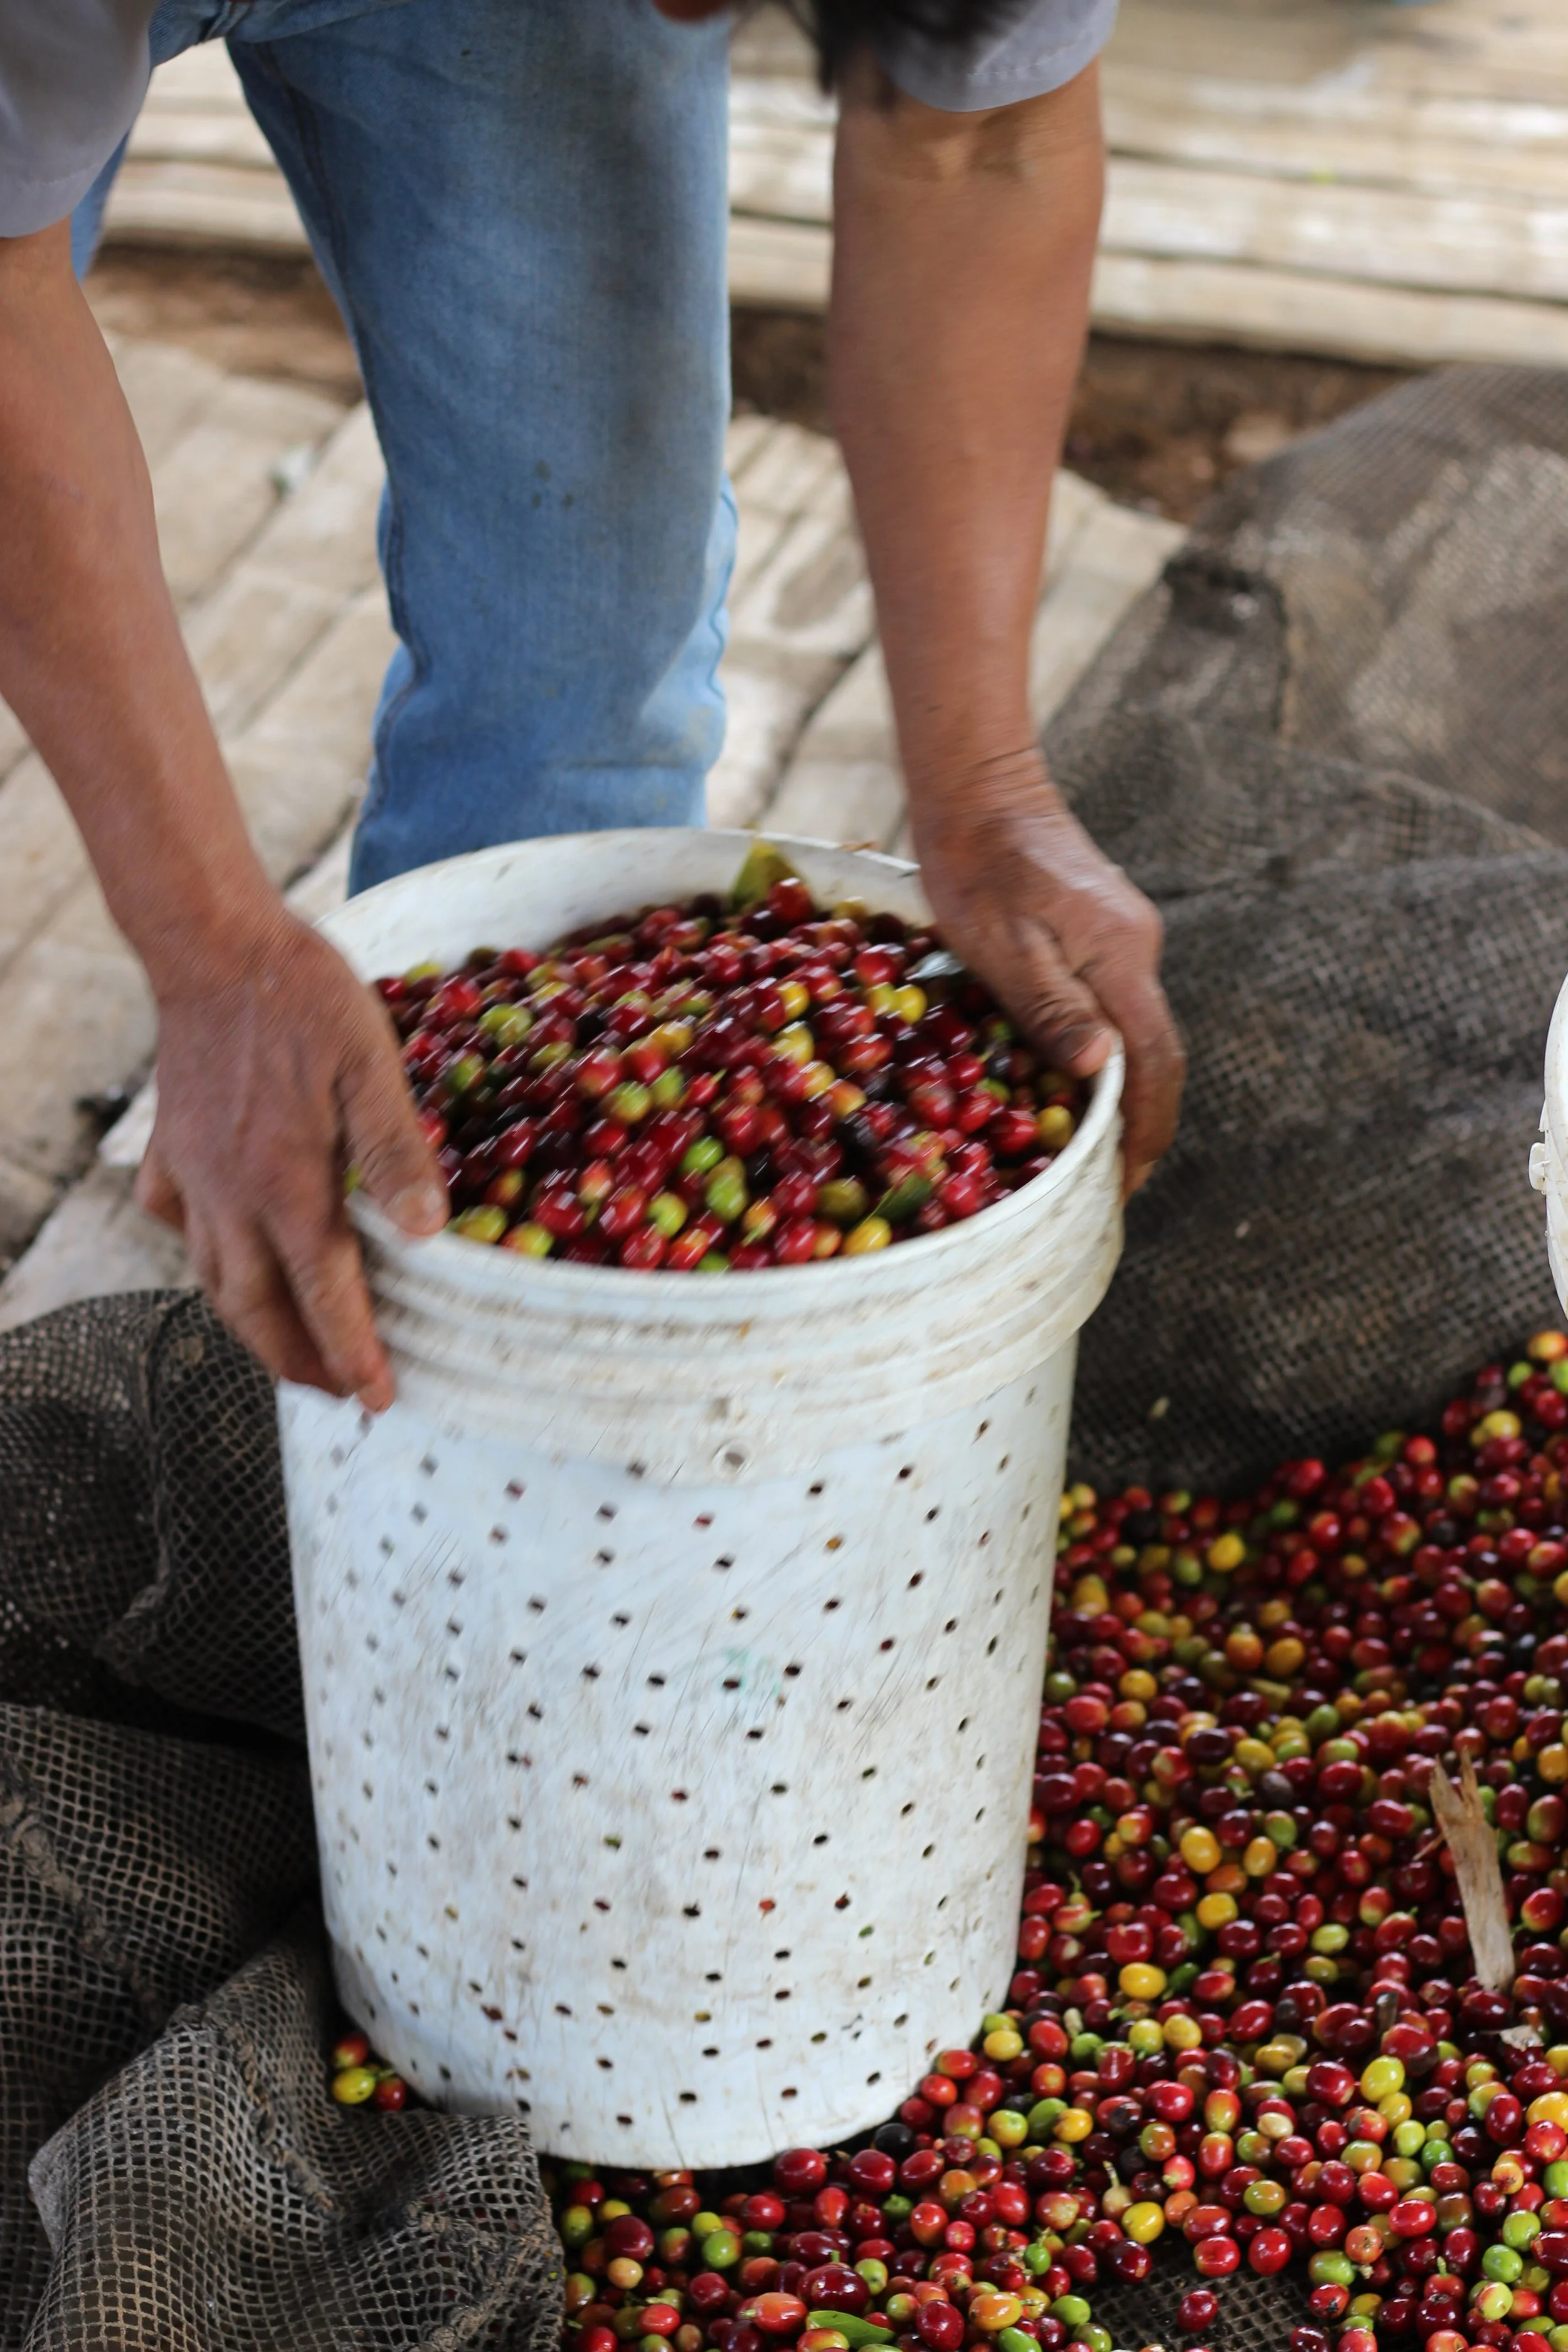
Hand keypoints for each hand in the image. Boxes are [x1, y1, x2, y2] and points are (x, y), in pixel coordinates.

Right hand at [136, 905, 446, 1407]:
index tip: (377, 1399)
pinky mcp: (170, 1149)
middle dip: (298, 1363)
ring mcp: (192, 1175)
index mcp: (286, 1185)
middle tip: (336, 1394)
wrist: (213, 946)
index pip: (325, 1295)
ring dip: (252, 1326)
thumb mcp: (372, 1066)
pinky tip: (222, 1259)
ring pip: (213, 1279)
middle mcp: (229, 1196)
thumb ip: (396, 1151)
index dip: (353, 1354)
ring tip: (286, 1352)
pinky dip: (203, 1258)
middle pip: (259, 1309)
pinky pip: (178, 1226)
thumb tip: (428, 1231)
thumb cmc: (302, 999)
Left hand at [909, 748, 1183, 1192]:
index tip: (1123, 1184)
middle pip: (1158, 1055)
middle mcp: (1139, 950)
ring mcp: (1126, 939)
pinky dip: (1104, 1055)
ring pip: (1137, 1032)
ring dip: (1123, 1094)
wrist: (978, 789)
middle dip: (1140, 1126)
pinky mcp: (1104, 932)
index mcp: (1122, 957)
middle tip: (1108, 1185)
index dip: (1144, 1132)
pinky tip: (1075, 1084)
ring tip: (1092, 1151)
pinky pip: (1115, 1007)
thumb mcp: (1001, 946)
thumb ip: (1051, 1007)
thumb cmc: (975, 866)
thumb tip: (1102, 1068)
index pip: (1154, 1064)